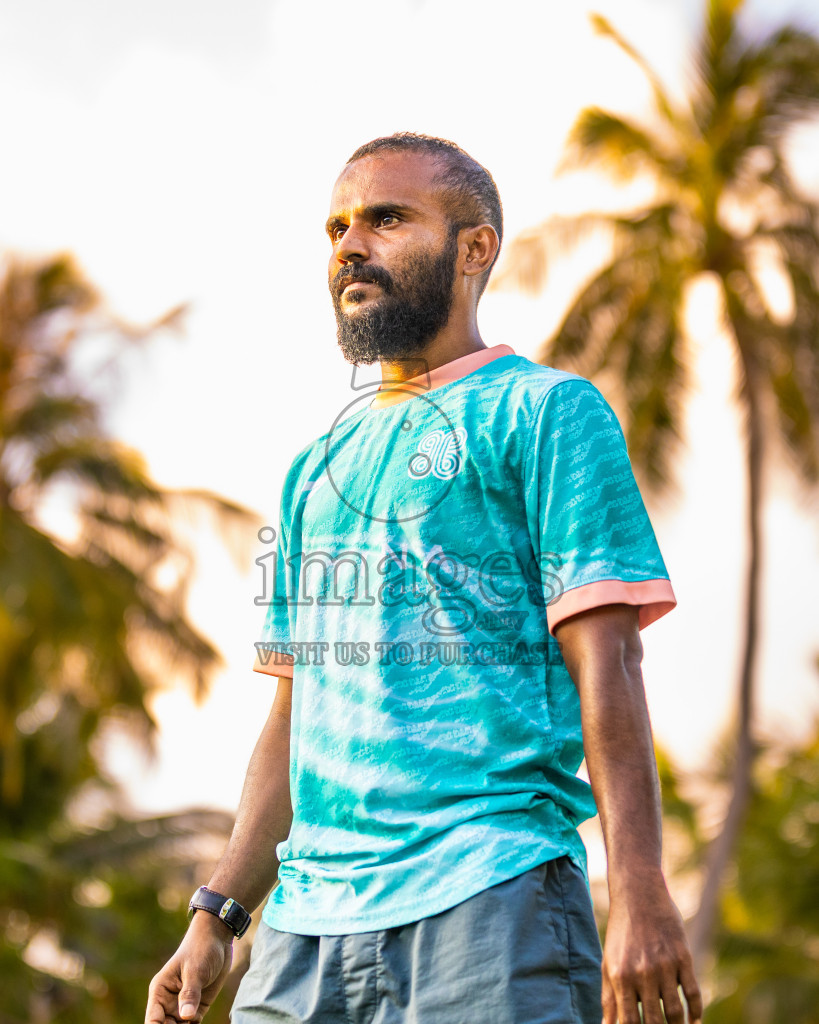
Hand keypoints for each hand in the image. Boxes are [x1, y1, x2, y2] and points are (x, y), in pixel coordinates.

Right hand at [146, 913, 233, 1023]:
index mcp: (160, 991)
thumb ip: (190, 993)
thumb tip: (186, 1017)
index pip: (153, 1020)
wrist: (218, 939)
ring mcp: (183, 1005)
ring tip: (193, 1023)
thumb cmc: (201, 948)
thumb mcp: (195, 970)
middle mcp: (168, 1001)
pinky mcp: (197, 1007)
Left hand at [602, 880, 702, 1023]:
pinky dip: (696, 1012)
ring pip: (675, 1012)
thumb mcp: (609, 963)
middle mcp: (642, 973)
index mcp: (621, 977)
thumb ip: (609, 998)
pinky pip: (693, 993)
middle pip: (654, 1022)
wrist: (639, 895)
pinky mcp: (683, 957)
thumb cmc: (621, 934)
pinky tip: (694, 1021)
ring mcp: (665, 966)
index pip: (628, 1022)